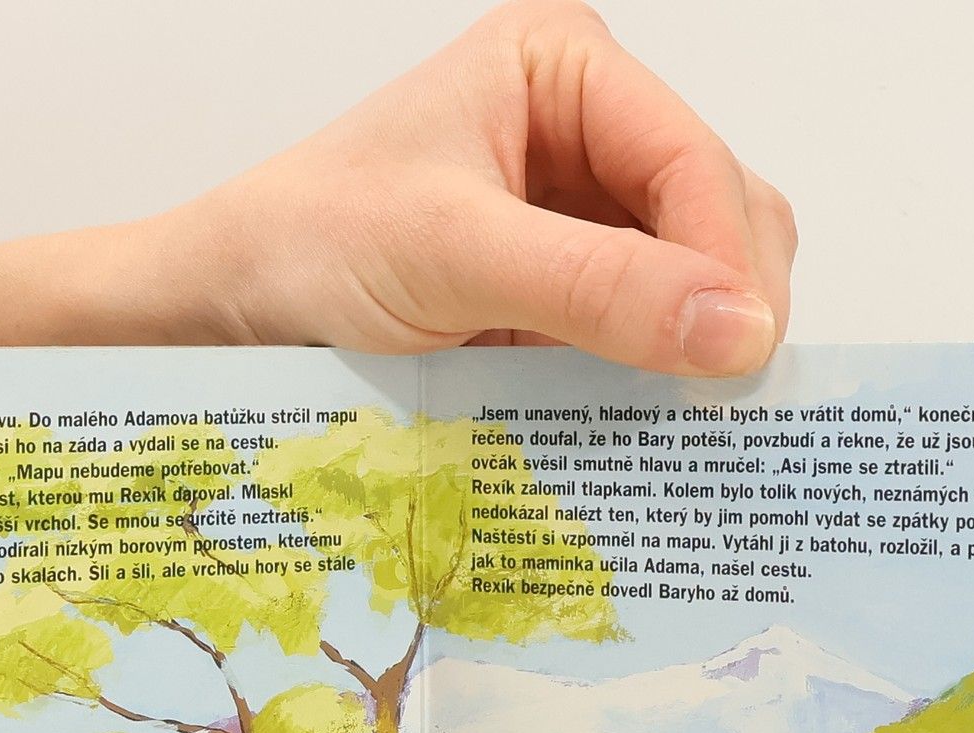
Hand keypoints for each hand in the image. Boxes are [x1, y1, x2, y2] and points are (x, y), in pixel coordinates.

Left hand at [168, 1, 795, 374]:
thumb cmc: (312, 245)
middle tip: (719, 398)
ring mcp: (585, 218)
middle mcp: (591, 133)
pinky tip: (653, 419)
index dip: (727, 260)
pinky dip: (661, 379)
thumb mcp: (455, 256)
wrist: (236, 314)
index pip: (693, 160)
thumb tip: (735, 331)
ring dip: (700, 347)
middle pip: (720, 215)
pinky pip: (649, 335)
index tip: (737, 355)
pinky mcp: (570, 295)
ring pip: (700, 280)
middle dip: (727, 302)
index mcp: (566, 71)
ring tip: (689, 416)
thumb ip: (596, 288)